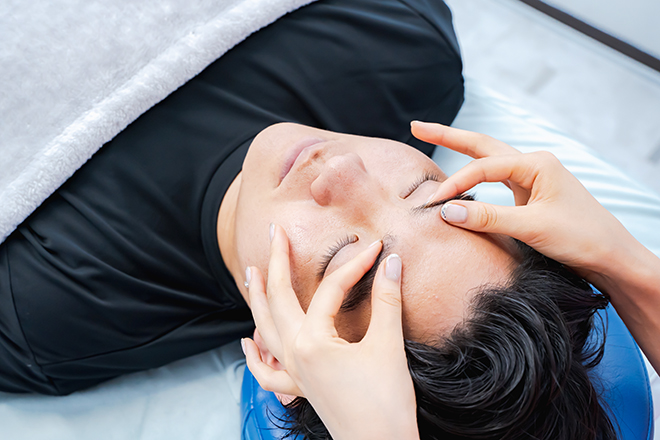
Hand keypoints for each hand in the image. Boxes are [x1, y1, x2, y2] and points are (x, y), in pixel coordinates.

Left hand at [242, 224, 418, 439]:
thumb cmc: (385, 403)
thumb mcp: (388, 346)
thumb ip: (388, 300)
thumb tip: (391, 261)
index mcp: (313, 340)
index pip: (332, 289)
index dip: (355, 264)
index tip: (375, 247)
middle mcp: (294, 353)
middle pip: (278, 298)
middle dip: (276, 262)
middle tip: (275, 232)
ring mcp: (293, 371)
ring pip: (265, 327)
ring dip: (257, 298)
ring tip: (250, 272)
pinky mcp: (299, 388)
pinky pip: (266, 370)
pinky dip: (254, 354)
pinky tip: (249, 341)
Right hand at [411, 121, 659, 372]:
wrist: (611, 257)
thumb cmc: (582, 238)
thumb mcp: (532, 227)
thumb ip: (488, 218)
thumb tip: (446, 211)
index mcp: (536, 164)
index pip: (482, 167)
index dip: (455, 183)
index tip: (432, 202)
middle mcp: (533, 165)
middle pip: (482, 145)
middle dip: (449, 136)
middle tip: (417, 127)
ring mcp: (532, 178)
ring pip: (488, 159)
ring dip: (460, 150)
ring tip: (433, 137)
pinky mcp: (530, 195)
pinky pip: (495, 179)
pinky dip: (474, 175)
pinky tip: (464, 175)